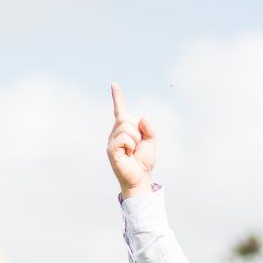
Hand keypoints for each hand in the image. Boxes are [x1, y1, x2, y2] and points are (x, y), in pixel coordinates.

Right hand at [107, 83, 156, 198]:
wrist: (140, 178)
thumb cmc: (143, 161)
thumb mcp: (151, 141)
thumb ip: (149, 128)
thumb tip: (141, 118)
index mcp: (125, 129)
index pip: (120, 110)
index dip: (117, 97)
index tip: (114, 85)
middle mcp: (115, 133)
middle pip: (126, 118)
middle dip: (137, 130)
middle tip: (137, 145)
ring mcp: (112, 140)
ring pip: (126, 127)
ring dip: (135, 139)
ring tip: (132, 151)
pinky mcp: (111, 149)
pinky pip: (124, 138)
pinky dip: (131, 145)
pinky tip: (128, 154)